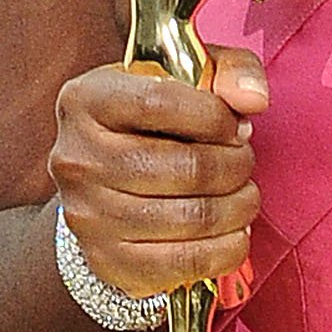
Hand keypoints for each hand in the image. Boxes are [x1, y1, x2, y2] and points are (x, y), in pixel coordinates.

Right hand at [49, 45, 266, 300]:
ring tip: (244, 195)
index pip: (159, 102)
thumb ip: (226, 70)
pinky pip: (186, 261)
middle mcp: (77, 158)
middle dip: (235, 165)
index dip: (214, 116)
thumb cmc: (151, 123)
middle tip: (244, 163)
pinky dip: (228, 248)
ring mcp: (88, 214)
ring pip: (192, 217)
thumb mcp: (181, 78)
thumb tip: (254, 98)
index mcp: (86, 100)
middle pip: (185, 167)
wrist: (102, 187)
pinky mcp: (108, 259)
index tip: (234, 126)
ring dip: (238, 207)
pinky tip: (235, 231)